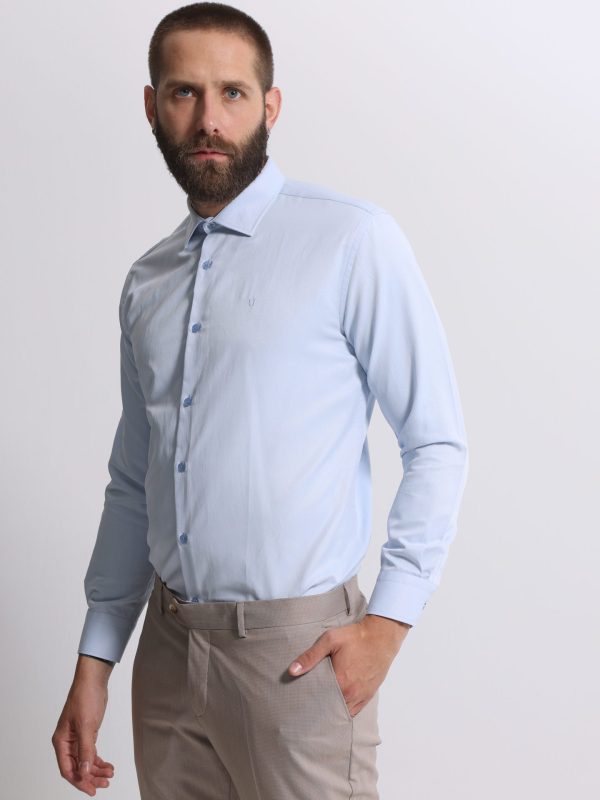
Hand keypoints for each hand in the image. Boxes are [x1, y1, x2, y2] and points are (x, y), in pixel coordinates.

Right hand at [51, 655, 114, 795]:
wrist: (94, 680)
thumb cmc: (85, 698)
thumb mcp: (87, 725)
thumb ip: (86, 750)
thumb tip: (84, 772)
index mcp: (61, 741)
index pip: (68, 769)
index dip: (79, 781)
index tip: (92, 790)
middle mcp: (67, 742)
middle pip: (77, 768)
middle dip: (90, 777)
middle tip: (105, 784)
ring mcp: (77, 738)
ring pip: (85, 761)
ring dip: (96, 770)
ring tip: (110, 775)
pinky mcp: (87, 734)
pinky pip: (91, 753)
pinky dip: (99, 760)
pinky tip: (108, 766)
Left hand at [287, 613, 410, 716]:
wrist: (381, 636)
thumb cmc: (355, 637)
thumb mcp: (330, 640)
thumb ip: (310, 656)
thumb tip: (292, 671)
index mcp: (340, 681)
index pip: (318, 701)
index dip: (308, 703)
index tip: (299, 704)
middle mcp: (351, 693)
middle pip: (330, 709)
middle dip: (318, 709)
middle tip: (306, 709)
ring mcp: (361, 696)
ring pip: (342, 712)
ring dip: (331, 711)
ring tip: (319, 709)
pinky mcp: (368, 695)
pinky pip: (353, 711)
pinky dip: (344, 711)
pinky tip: (335, 708)